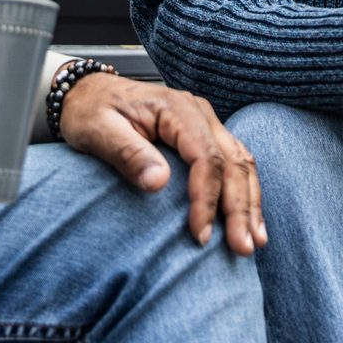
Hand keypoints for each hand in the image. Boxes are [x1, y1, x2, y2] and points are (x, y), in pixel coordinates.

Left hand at [57, 73, 266, 255]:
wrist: (88, 94)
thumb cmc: (91, 112)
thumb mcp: (98, 131)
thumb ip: (128, 154)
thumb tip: (159, 183)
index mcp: (176, 108)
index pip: (205, 157)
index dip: (206, 198)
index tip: (200, 235)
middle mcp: (199, 113)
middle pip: (232, 162)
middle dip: (240, 207)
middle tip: (243, 247)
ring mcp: (206, 123)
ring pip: (241, 163)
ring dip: (250, 203)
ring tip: (255, 241)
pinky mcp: (206, 136)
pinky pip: (234, 163)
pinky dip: (245, 192)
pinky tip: (249, 220)